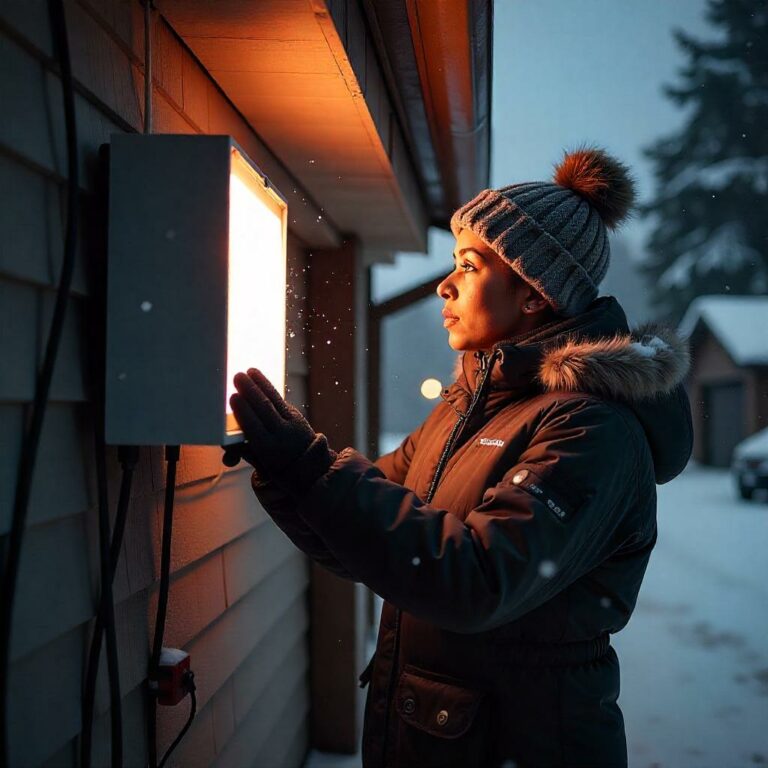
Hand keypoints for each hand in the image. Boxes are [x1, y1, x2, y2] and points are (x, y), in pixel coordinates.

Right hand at [227, 368, 335, 494]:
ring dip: (260, 384)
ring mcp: (292, 424)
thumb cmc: (275, 467)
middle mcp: (282, 435)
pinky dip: (268, 388)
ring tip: (249, 372)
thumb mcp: (259, 463)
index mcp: (269, 450)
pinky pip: (280, 400)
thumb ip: (243, 450)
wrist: (308, 468)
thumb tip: (225, 445)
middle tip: (238, 376)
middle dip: (250, 391)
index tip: (233, 397)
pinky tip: (258, 378)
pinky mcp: (297, 416)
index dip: (244, 411)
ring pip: (274, 401)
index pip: (254, 427)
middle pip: (265, 409)